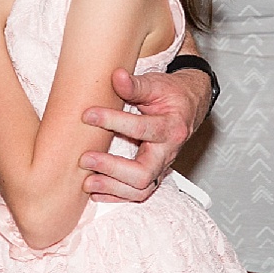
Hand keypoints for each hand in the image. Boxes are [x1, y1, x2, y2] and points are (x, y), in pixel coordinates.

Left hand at [79, 66, 207, 202]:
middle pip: (143, 172)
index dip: (112, 121)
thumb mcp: (157, 84)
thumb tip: (117, 77)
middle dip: (112, 168)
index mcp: (171, 127)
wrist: (188, 106)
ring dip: (112, 188)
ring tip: (87, 181)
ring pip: (140, 189)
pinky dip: (117, 195)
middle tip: (85, 159)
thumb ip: (136, 84)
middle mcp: (168, 152)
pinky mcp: (153, 174)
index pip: (141, 128)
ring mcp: (161, 166)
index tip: (88, 115)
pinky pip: (138, 192)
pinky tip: (96, 192)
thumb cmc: (171, 95)